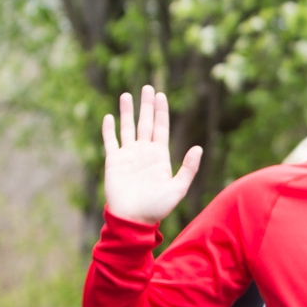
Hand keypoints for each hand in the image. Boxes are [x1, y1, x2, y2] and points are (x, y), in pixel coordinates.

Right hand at [101, 85, 202, 224]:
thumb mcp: (178, 189)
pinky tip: (109, 117)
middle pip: (145, 122)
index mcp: (159, 156)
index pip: (161, 127)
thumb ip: (188, 169)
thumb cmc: (157, 207)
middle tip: (147, 87)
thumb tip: (198, 148)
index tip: (161, 95)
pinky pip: (110, 141)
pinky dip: (109, 129)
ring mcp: (128, 156)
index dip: (161, 111)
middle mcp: (144, 152)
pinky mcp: (113, 161)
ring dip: (127, 112)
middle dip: (146, 105)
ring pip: (127, 128)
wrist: (133, 219)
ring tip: (127, 95)